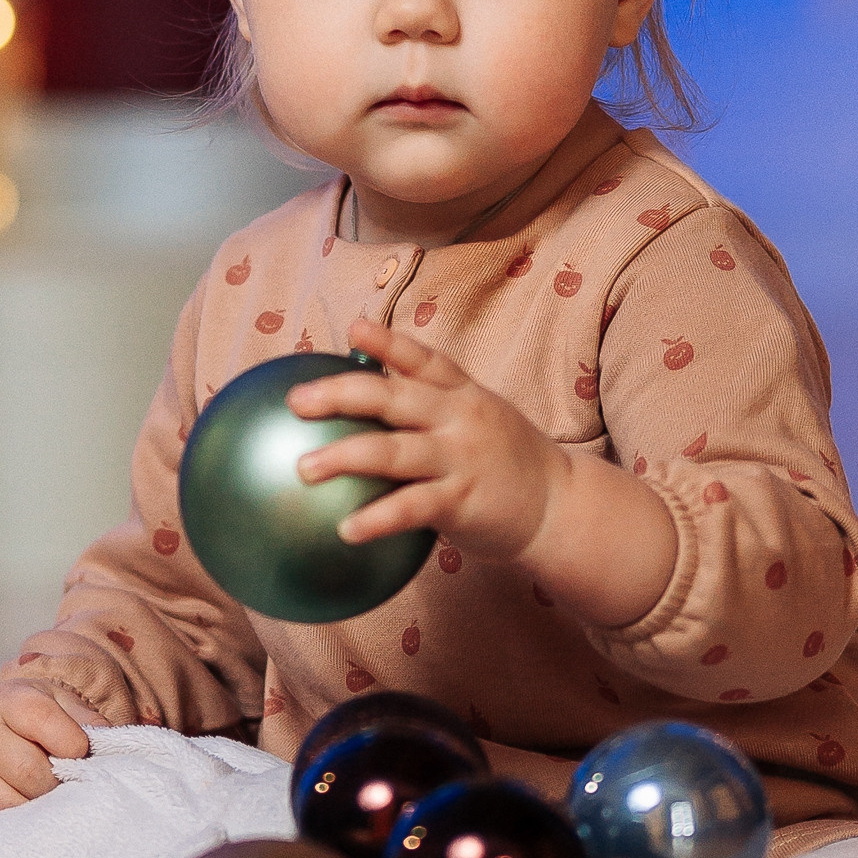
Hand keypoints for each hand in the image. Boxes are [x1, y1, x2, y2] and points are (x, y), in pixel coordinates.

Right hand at [0, 671, 92, 826]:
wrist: (5, 732)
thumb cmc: (45, 724)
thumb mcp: (68, 707)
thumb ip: (88, 721)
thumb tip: (102, 745)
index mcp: (5, 700)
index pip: (40, 720)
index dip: (72, 743)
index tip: (81, 752)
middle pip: (26, 770)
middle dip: (55, 784)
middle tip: (63, 786)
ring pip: (2, 805)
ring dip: (33, 813)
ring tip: (44, 803)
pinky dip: (5, 833)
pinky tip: (19, 821)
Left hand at [289, 320, 679, 631]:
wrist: (560, 507)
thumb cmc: (507, 463)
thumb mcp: (480, 418)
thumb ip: (436, 407)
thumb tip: (374, 401)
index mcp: (465, 394)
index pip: (424, 359)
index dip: (388, 341)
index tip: (354, 328)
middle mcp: (460, 418)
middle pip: (393, 397)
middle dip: (340, 394)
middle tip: (296, 401)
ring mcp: (461, 458)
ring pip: (392, 451)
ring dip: (343, 457)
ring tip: (302, 468)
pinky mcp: (462, 501)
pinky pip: (411, 508)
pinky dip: (376, 518)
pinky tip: (345, 529)